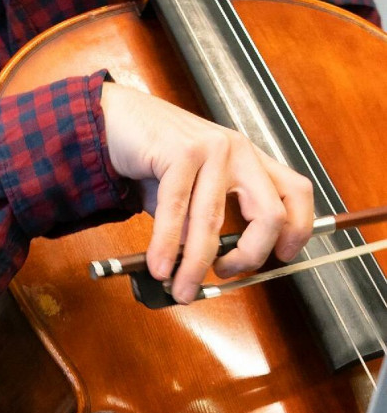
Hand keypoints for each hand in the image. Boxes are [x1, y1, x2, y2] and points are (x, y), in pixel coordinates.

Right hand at [100, 83, 313, 302]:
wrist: (115, 123)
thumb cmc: (153, 160)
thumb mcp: (189, 195)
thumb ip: (200, 226)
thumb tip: (199, 269)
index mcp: (249, 160)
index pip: (296, 193)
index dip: (297, 231)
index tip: (280, 258)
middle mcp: (238, 151)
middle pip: (269, 213)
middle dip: (249, 257)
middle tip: (225, 275)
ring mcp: (212, 149)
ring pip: (213, 221)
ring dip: (195, 264)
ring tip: (182, 289)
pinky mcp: (181, 152)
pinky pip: (176, 211)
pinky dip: (166, 247)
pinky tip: (159, 267)